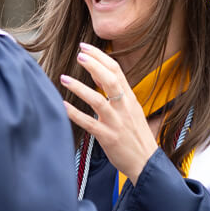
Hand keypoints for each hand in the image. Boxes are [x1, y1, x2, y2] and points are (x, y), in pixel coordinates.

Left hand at [60, 43, 157, 183]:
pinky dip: (75, 114)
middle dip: (93, 65)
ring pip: (98, 100)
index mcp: (129, 98)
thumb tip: (97, 74)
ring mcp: (116, 122)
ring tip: (64, 78)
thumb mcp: (130, 109)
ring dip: (79, 88)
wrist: (146, 162)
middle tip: (79, 55)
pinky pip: (89, 123)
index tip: (85, 48)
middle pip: (110, 79)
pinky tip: (63, 106)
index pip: (116, 70)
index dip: (100, 57)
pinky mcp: (108, 137)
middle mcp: (124, 107)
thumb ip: (116, 93)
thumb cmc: (135, 135)